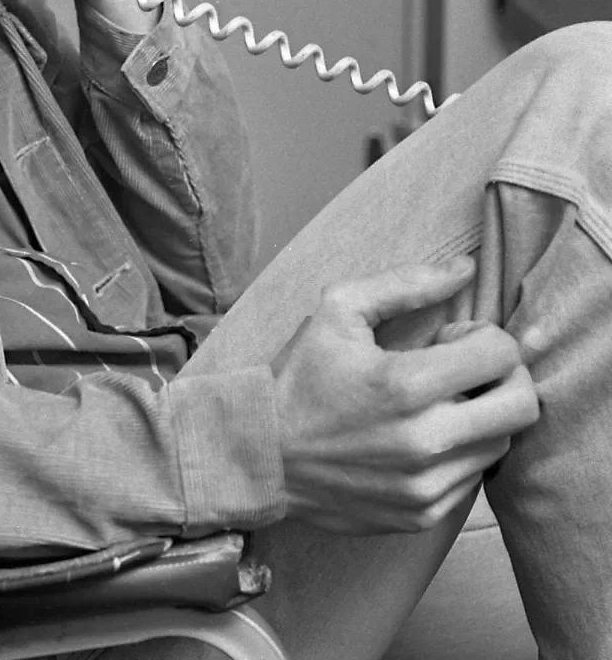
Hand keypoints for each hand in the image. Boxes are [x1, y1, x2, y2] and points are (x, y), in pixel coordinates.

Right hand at [273, 258, 539, 534]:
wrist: (260, 455)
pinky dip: (460, 451)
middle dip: (504, 376)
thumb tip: (466, 269)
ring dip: (481, 414)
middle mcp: (425, 441)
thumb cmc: (300, 376)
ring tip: (435, 402)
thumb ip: (406, 284)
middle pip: (522, 406)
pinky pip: (473, 477)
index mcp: (406, 384)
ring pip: (502, 443)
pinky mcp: (422, 515)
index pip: (502, 354)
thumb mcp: (339, 310)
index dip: (483, 334)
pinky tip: (421, 435)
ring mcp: (426, 485)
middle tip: (465, 368)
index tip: (450, 337)